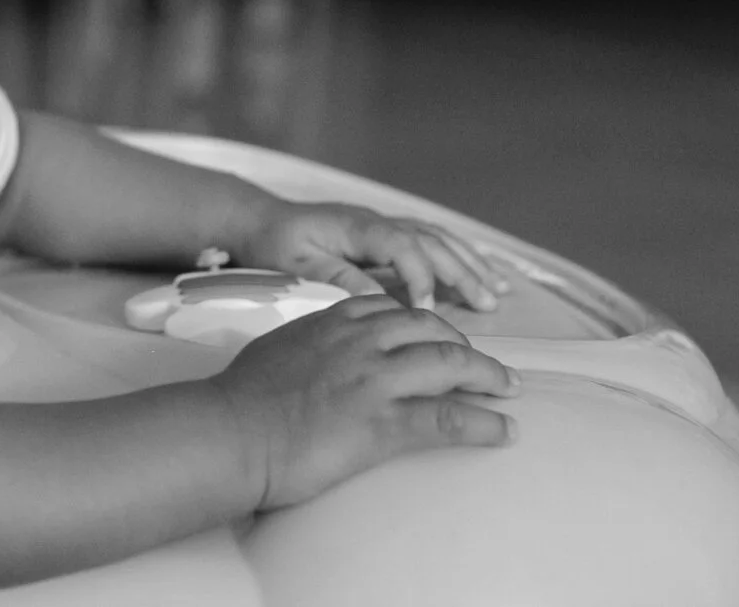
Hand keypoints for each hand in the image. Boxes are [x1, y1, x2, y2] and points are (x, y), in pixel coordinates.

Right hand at [210, 293, 517, 509]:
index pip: (394, 307)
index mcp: (334, 320)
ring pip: (451, 364)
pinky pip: (449, 418)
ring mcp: (376, 380)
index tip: (439, 336)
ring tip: (508, 389)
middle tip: (486, 365)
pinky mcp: (383, 423)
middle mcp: (361, 341)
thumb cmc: (240, 396)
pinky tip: (504, 430)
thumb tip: (314, 353)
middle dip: (465, 345)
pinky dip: (485, 423)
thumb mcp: (278, 346)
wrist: (230, 430)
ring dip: (488, 376)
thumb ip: (308, 342)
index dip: (425, 322)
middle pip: (432, 329)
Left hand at [234, 200, 511, 311]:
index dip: (420, 277)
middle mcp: (375, 221)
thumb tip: (380, 297)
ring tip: (497, 291)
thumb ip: (338, 278)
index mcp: (354, 227)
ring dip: (468, 263)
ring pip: (436, 239)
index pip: (401, 246)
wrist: (258, 220)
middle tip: (487, 304)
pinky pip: (429, 241)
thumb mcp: (297, 265)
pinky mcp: (384, 235)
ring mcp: (382, 225)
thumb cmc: (274, 245)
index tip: (428, 311)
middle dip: (461, 272)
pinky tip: (477, 273)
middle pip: (429, 241)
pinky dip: (457, 256)